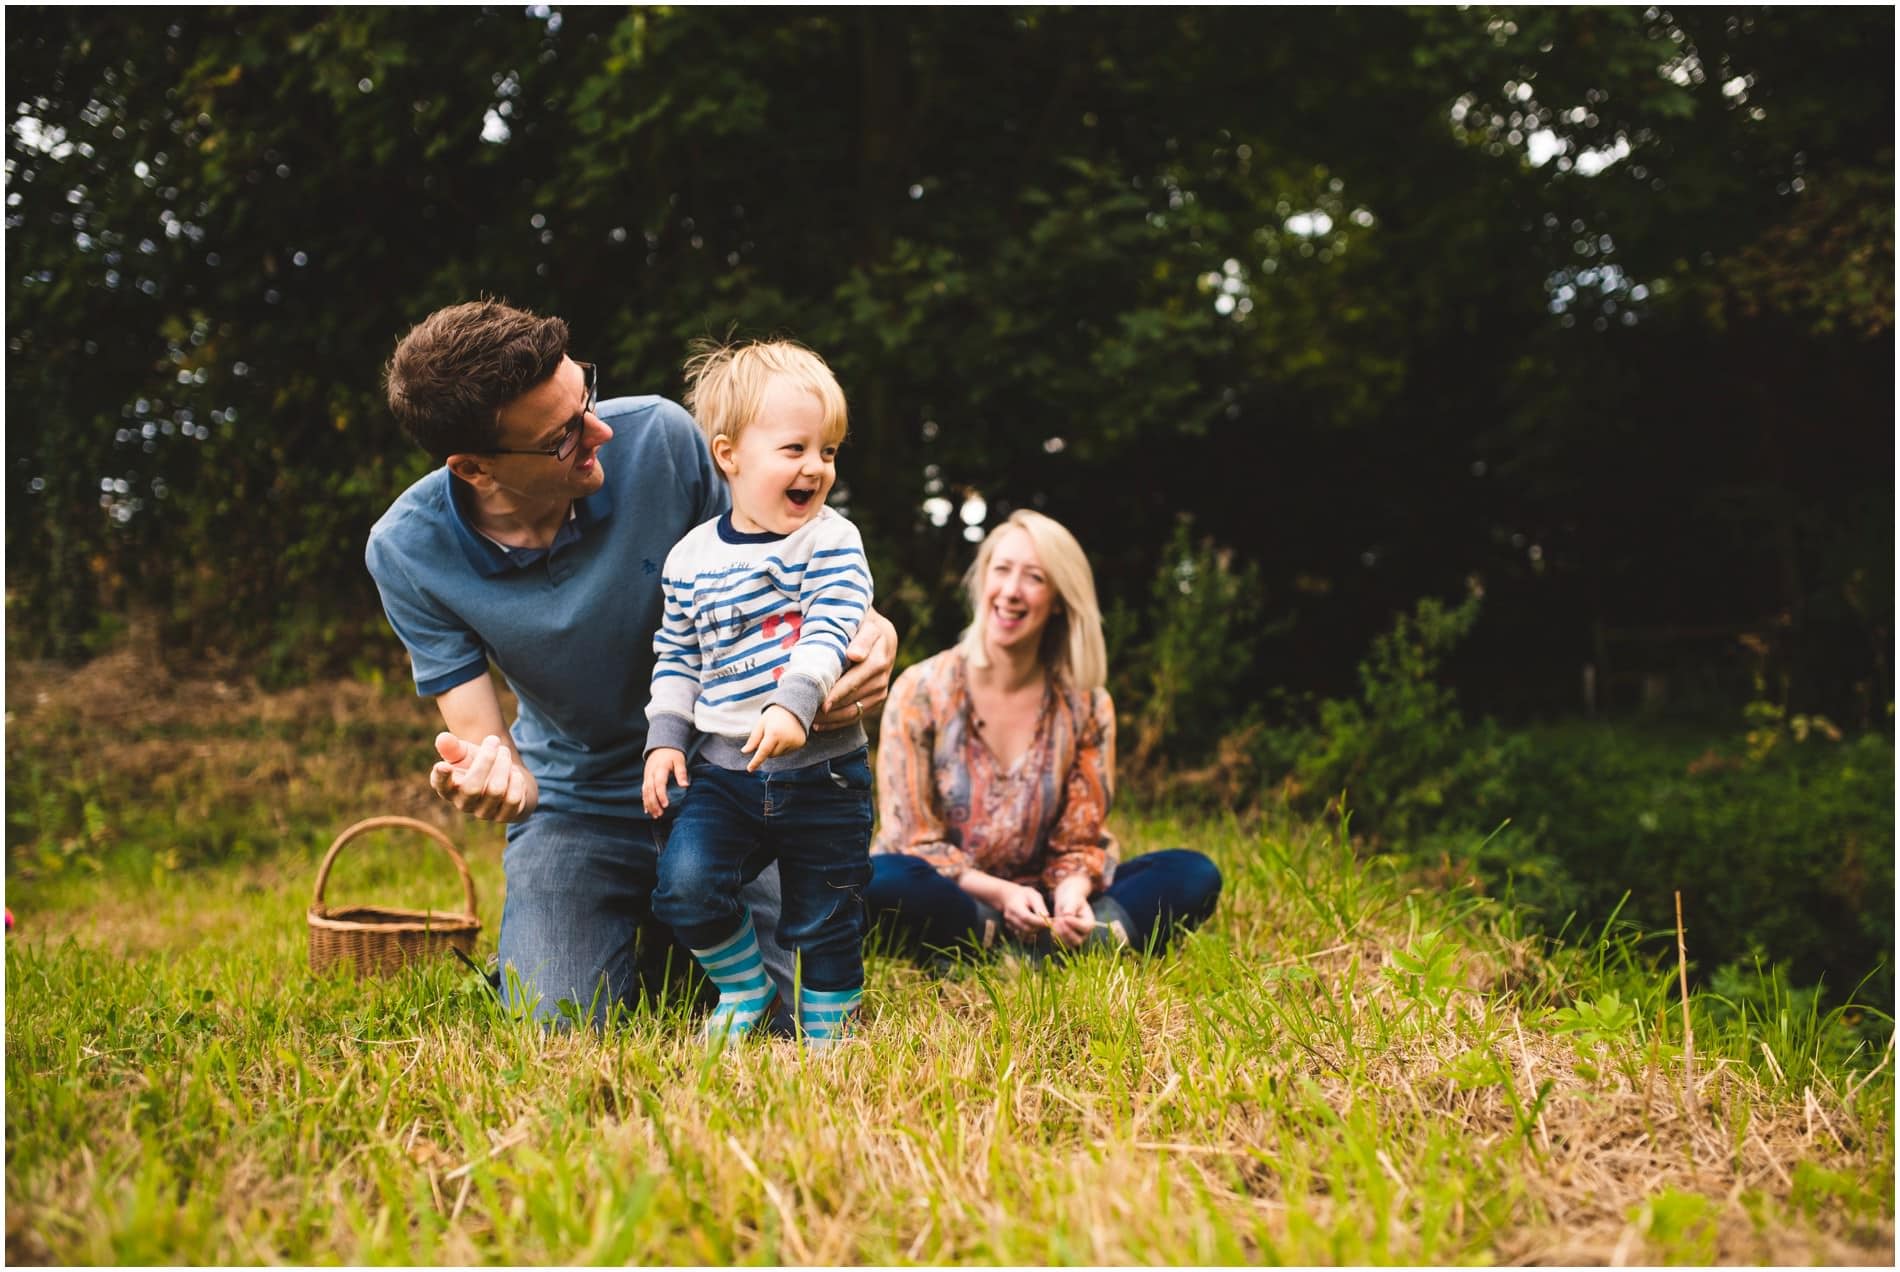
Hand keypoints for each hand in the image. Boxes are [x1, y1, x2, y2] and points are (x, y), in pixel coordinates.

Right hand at [430, 732, 536, 822]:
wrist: (503, 777)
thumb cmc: (476, 763)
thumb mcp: (464, 752)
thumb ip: (453, 746)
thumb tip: (443, 738)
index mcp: (448, 787)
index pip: (440, 785)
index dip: (441, 777)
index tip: (443, 765)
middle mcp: (463, 803)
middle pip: (473, 787)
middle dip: (487, 759)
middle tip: (494, 740)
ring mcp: (483, 812)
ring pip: (496, 790)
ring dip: (504, 765)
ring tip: (504, 752)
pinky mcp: (504, 816)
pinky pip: (513, 799)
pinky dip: (516, 781)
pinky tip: (514, 772)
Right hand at [642, 747, 687, 816]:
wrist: (661, 746)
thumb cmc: (672, 754)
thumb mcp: (679, 761)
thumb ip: (681, 773)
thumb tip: (685, 785)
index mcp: (660, 768)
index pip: (659, 784)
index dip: (661, 795)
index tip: (666, 805)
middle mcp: (651, 773)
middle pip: (650, 790)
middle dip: (654, 803)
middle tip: (660, 814)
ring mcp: (647, 776)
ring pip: (645, 792)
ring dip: (649, 804)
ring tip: (655, 815)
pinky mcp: (646, 779)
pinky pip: (644, 791)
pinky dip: (645, 801)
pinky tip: (648, 811)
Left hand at [741, 705, 806, 771]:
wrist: (795, 706)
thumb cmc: (775, 714)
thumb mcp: (761, 724)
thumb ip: (753, 739)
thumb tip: (745, 751)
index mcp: (774, 733)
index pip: (763, 752)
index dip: (756, 761)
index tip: (750, 769)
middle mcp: (786, 739)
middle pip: (771, 754)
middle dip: (767, 749)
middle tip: (768, 735)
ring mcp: (795, 742)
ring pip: (779, 754)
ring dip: (775, 748)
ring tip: (778, 733)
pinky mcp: (800, 743)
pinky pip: (788, 751)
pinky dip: (784, 747)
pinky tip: (785, 735)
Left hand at [813, 607, 896, 730]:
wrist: (879, 633)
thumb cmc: (862, 624)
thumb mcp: (863, 624)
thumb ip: (861, 639)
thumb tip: (855, 655)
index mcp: (878, 657)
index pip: (855, 679)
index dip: (838, 692)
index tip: (821, 701)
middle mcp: (882, 676)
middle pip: (853, 698)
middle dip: (829, 708)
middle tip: (807, 713)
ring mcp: (881, 689)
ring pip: (854, 711)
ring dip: (831, 718)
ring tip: (809, 720)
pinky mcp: (877, 699)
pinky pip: (856, 715)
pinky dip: (837, 722)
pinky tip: (819, 724)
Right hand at [996, 882, 1053, 940]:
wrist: (1009, 897)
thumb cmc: (1023, 895)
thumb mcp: (1033, 895)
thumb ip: (1039, 906)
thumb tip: (1047, 917)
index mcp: (1014, 907)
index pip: (1027, 917)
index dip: (1039, 921)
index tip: (1051, 922)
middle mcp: (1010, 917)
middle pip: (1026, 928)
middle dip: (1039, 927)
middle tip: (1048, 922)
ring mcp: (1009, 925)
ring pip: (1026, 934)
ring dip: (1036, 931)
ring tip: (1041, 922)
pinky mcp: (1012, 930)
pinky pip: (1024, 936)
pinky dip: (1031, 933)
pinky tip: (1035, 925)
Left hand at [1050, 875, 1096, 948]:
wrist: (1065, 902)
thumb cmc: (1071, 899)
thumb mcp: (1072, 900)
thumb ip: (1071, 907)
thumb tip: (1067, 914)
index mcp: (1090, 923)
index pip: (1085, 928)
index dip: (1075, 924)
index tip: (1065, 917)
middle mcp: (1084, 934)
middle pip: (1077, 940)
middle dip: (1066, 931)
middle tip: (1059, 920)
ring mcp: (1075, 939)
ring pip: (1068, 944)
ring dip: (1059, 934)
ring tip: (1055, 921)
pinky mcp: (1066, 940)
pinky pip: (1060, 943)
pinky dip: (1054, 935)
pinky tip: (1053, 925)